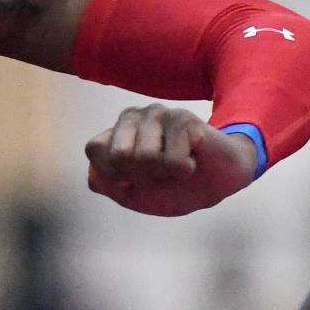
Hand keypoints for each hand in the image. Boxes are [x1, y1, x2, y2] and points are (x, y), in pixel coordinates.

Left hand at [84, 104, 256, 215]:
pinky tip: (191, 161)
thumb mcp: (128, 196)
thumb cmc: (170, 187)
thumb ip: (104, 182)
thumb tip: (96, 169)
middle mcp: (132, 117)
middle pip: (119, 155)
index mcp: (114, 133)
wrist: (215, 184)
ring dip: (163, 173)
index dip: (114, 174)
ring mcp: (158, 114)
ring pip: (145, 156)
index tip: (132, 179)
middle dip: (139, 175)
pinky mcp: (184, 118)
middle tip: (157, 173)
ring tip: (174, 166)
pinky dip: (183, 170)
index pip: (94, 148)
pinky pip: (173, 160)